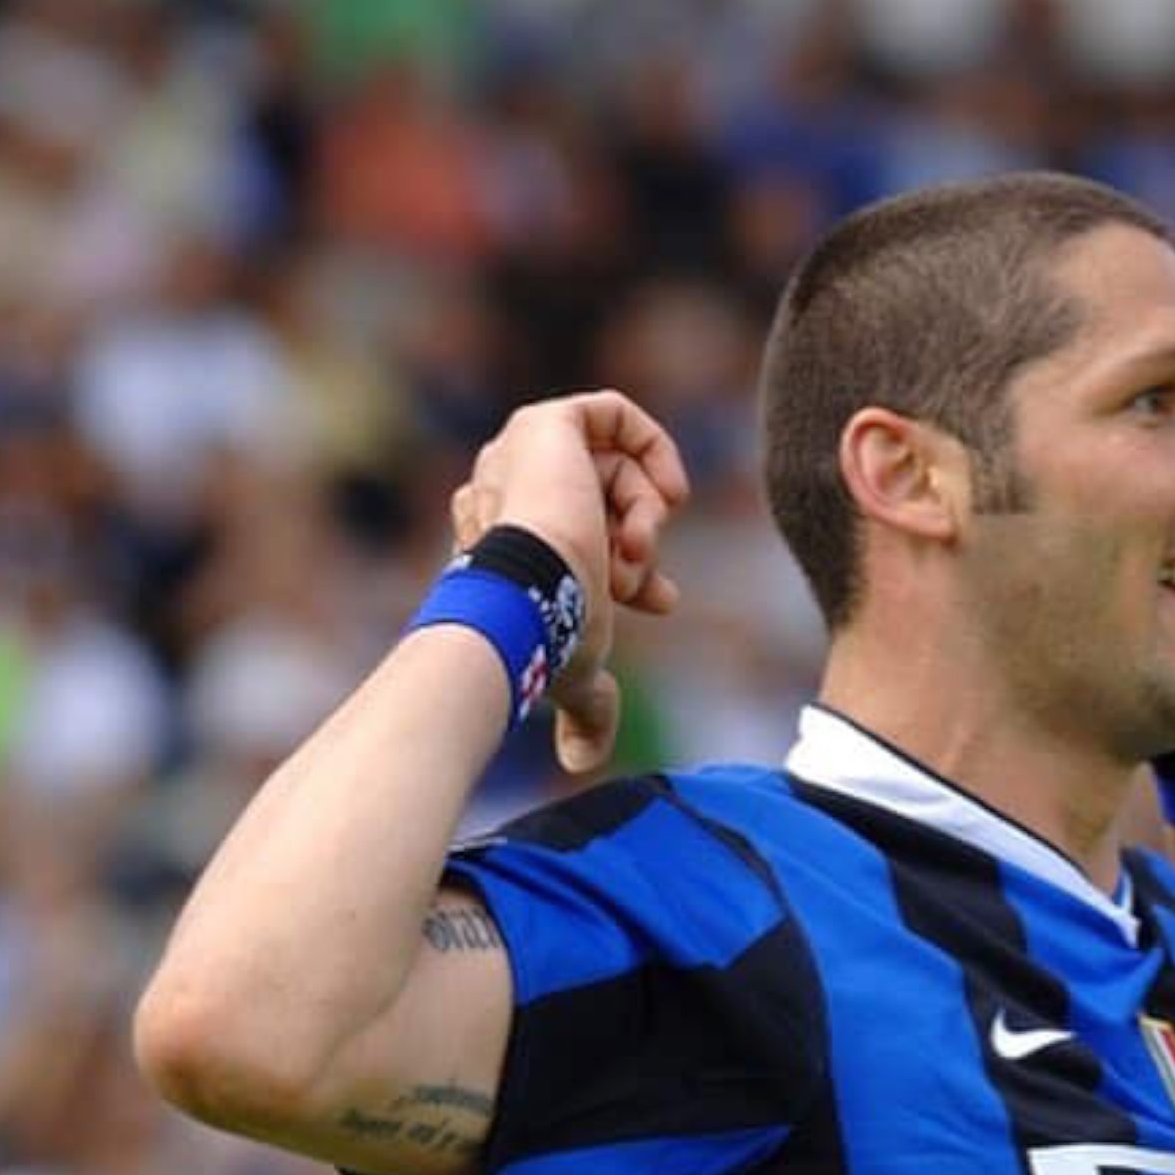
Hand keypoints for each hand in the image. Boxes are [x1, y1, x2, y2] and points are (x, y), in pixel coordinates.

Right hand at [447, 391, 691, 771]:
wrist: (534, 598)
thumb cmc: (545, 637)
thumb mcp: (578, 668)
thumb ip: (584, 708)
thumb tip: (583, 762)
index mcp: (509, 541)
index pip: (583, 535)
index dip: (636, 564)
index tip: (662, 601)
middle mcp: (507, 492)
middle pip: (602, 500)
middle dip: (640, 541)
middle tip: (646, 581)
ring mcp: (519, 455)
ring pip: (611, 468)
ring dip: (643, 515)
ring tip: (638, 551)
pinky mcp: (543, 423)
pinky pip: (609, 412)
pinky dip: (652, 449)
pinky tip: (667, 494)